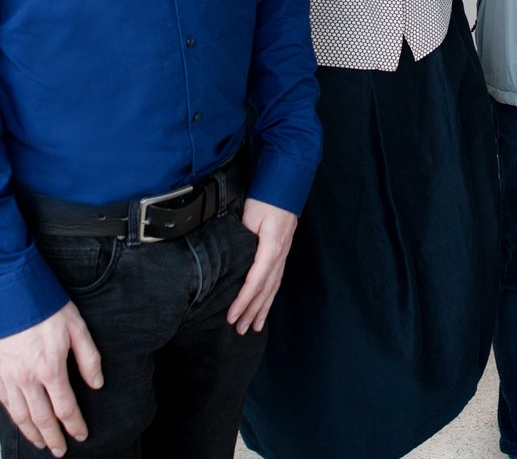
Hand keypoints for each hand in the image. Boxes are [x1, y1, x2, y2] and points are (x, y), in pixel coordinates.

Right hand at [0, 302, 102, 456]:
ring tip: (42, 443)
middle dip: (53, 437)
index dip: (74, 425)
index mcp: (50, 368)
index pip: (65, 408)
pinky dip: (14, 417)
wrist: (11, 292)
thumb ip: (89, 359)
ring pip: (20, 415)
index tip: (81, 434)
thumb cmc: (45, 307)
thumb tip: (96, 383)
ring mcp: (10, 376)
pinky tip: (21, 423)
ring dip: (32, 433)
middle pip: (42, 418)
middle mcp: (27, 378)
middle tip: (60, 451)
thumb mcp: (79, 328)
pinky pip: (5, 402)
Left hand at [226, 199, 297, 334]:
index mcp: (272, 248)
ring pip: (273, 287)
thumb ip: (243, 240)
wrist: (285, 186)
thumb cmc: (267, 198)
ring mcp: (283, 255)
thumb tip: (232, 261)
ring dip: (263, 308)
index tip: (231, 316)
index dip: (243, 301)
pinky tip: (265, 305)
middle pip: (266, 290)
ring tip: (255, 327)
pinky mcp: (282, 252)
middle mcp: (280, 255)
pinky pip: (276, 279)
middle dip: (252, 311)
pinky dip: (270, 295)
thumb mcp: (250, 217)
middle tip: (240, 330)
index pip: (256, 282)